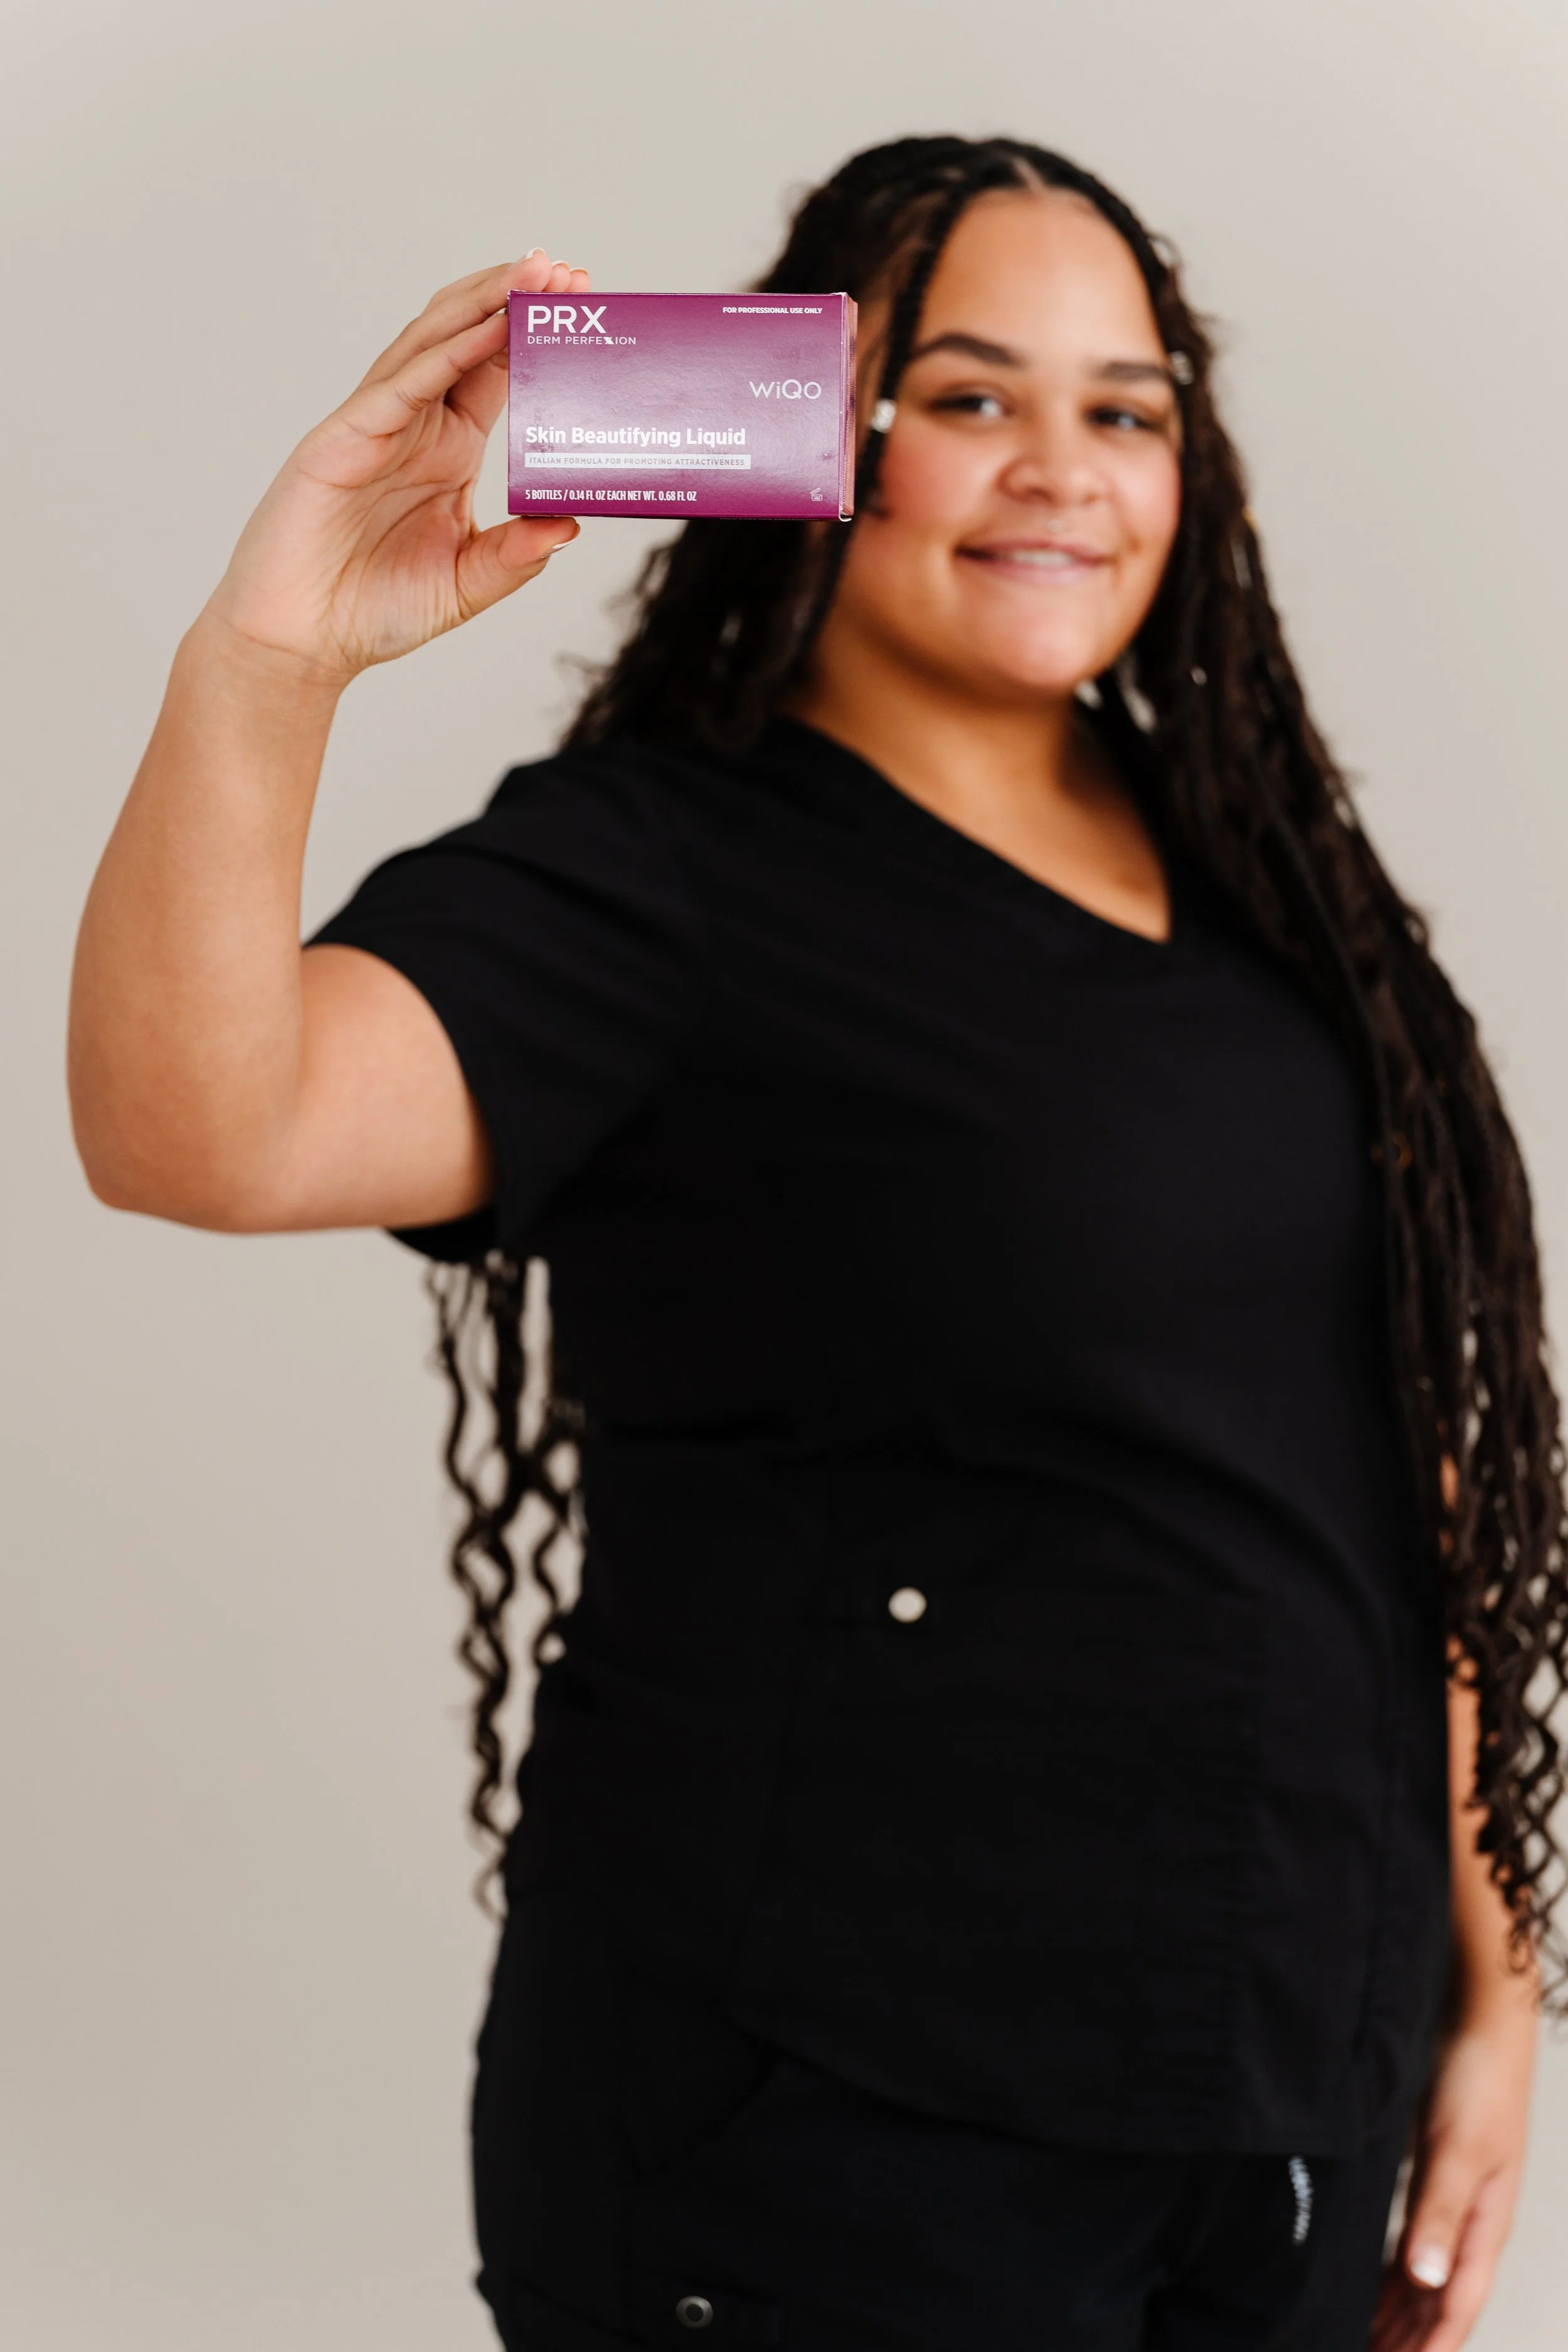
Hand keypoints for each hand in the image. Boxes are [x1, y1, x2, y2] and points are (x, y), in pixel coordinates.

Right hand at [203, 251, 587, 684]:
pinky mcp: (344, 437)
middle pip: (469, 339)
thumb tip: (569, 523)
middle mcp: (415, 426)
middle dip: (516, 300)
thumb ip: (516, 556)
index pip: (498, 372)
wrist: (302, 642)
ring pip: (434, 342)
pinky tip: (486, 328)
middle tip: (571, 273)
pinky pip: (403, 384)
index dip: (536, 337)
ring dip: (485, 304)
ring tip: (535, 272)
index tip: (583, 308)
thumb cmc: (372, 610)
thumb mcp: (467, 584)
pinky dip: (446, 352)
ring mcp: (377, 425)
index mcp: (447, 449)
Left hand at [1369, 1990, 1534, 2351]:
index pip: (1457, 2304)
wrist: (1481, 2016)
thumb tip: (1426, 2280)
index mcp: (1484, 2222)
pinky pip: (1413, 2237)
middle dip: (1409, 2338)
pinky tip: (1370, 2277)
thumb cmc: (1479, 2078)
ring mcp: (1452, 2193)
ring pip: (1424, 2272)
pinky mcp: (1433, 2168)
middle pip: (1438, 2297)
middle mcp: (1470, 2216)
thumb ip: (1439, 2214)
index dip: (1430, 2347)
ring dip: (1398, 2309)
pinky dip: (1393, 2267)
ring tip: (1364, 2336)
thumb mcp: (1456, 2151)